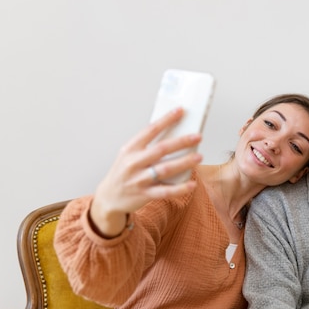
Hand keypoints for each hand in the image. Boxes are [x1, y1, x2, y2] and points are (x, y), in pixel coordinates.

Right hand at [90, 108, 202, 236]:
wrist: (109, 198)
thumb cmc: (123, 173)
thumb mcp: (129, 156)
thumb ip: (147, 147)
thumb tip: (174, 135)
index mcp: (130, 149)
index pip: (150, 130)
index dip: (166, 120)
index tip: (180, 111)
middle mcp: (134, 162)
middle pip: (161, 149)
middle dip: (181, 142)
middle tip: (197, 136)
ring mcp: (139, 179)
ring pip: (165, 169)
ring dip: (184, 162)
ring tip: (199, 157)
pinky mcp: (144, 194)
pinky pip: (165, 191)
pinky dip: (180, 188)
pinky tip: (192, 184)